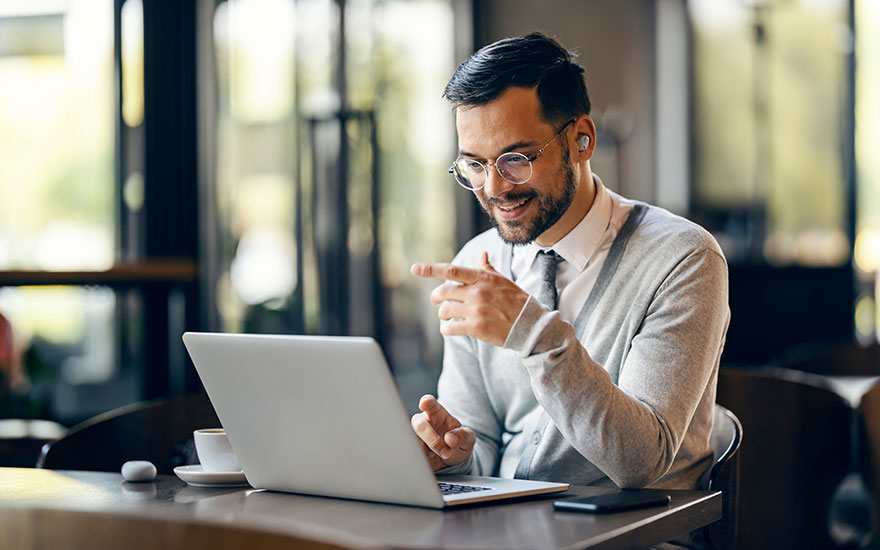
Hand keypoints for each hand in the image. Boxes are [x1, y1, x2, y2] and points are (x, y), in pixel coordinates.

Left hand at [410, 252, 528, 346]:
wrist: (530, 324)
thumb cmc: (516, 300)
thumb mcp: (502, 281)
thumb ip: (487, 269)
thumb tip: (482, 254)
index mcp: (482, 278)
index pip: (452, 271)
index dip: (431, 269)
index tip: (415, 268)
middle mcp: (477, 292)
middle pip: (443, 292)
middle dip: (436, 297)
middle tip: (437, 300)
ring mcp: (476, 310)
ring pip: (445, 310)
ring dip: (443, 314)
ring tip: (448, 316)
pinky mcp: (476, 328)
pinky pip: (450, 328)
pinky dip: (446, 329)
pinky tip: (450, 328)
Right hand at [410, 395, 474, 470]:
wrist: (451, 461)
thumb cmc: (458, 444)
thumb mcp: (468, 439)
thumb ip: (463, 436)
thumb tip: (450, 439)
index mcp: (437, 414)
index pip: (431, 404)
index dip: (427, 402)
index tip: (424, 403)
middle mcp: (423, 422)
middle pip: (420, 426)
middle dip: (433, 440)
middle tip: (446, 452)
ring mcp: (414, 437)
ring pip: (412, 441)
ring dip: (427, 452)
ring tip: (438, 456)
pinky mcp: (410, 450)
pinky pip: (410, 454)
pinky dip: (421, 460)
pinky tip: (428, 460)